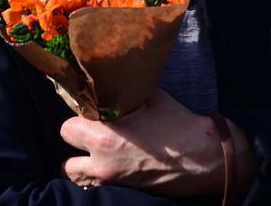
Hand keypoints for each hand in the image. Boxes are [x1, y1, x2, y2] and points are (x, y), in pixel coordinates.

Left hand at [61, 89, 255, 196]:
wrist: (204, 158)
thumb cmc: (178, 125)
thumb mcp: (151, 98)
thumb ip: (125, 93)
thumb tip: (113, 81)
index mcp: (104, 134)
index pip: (68, 122)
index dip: (79, 110)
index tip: (88, 105)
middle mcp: (100, 159)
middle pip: (66, 141)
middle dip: (75, 132)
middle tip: (90, 124)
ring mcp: (109, 178)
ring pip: (71, 171)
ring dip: (78, 158)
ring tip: (92, 148)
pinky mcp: (120, 189)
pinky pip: (91, 184)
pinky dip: (92, 175)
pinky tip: (105, 163)